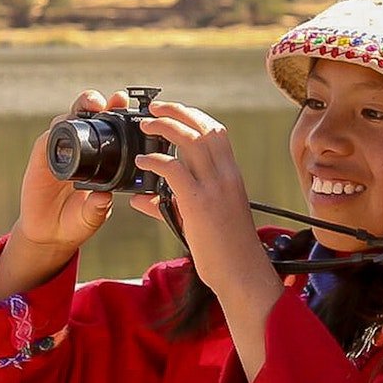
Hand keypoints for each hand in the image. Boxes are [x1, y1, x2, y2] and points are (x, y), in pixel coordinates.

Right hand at [0, 89, 127, 301]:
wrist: (50, 234)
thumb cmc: (77, 220)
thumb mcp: (93, 215)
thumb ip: (98, 206)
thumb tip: (104, 197)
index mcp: (100, 157)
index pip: (109, 129)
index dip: (117, 113)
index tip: (127, 103)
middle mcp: (80, 148)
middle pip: (86, 115)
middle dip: (97, 102)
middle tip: (110, 100)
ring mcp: (60, 150)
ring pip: (67, 120)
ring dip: (78, 109)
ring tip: (91, 105)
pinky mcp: (41, 157)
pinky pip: (48, 139)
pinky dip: (56, 131)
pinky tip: (64, 128)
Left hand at [129, 102, 282, 379]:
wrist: (242, 275)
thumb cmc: (225, 252)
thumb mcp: (199, 221)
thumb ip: (170, 204)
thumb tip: (141, 199)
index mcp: (231, 177)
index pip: (217, 133)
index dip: (194, 117)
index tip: (173, 112)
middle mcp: (226, 176)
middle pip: (204, 128)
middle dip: (178, 111)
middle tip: (154, 107)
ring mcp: (214, 188)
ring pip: (192, 141)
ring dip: (166, 126)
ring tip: (145, 123)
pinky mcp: (199, 204)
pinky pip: (174, 170)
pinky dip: (155, 160)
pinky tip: (141, 162)